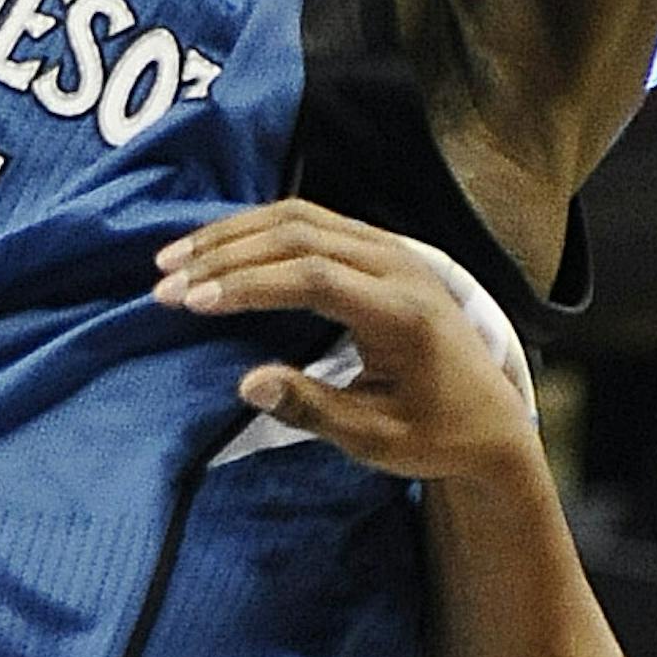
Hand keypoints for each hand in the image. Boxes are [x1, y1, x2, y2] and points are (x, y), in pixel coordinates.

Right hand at [152, 199, 545, 486]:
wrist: (492, 420)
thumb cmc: (435, 436)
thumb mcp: (376, 439)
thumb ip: (314, 409)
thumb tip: (247, 383)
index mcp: (402, 312)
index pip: (313, 277)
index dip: (247, 284)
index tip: (191, 302)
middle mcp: (399, 267)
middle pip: (300, 235)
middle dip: (225, 256)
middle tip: (163, 283)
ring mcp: (393, 251)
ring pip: (302, 218)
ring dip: (234, 234)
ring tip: (175, 259)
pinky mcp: (382, 250)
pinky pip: (314, 222)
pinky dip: (259, 229)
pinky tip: (219, 248)